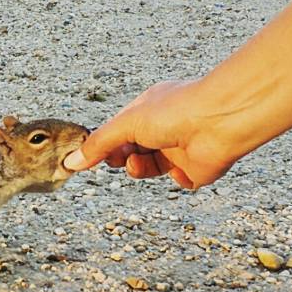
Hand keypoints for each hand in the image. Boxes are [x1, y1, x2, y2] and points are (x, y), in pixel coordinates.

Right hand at [62, 81, 237, 190]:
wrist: (220, 122)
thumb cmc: (176, 110)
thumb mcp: (127, 124)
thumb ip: (99, 144)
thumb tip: (71, 162)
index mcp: (148, 110)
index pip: (117, 131)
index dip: (103, 146)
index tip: (86, 159)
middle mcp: (163, 128)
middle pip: (130, 151)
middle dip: (120, 157)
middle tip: (116, 158)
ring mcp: (179, 149)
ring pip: (147, 168)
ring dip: (137, 168)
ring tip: (137, 162)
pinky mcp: (194, 169)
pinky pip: (176, 181)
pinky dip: (172, 177)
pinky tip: (177, 166)